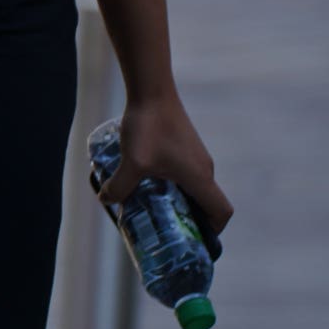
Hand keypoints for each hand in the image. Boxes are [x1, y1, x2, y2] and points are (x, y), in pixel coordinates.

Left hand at [103, 91, 232, 240]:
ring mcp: (195, 156)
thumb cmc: (148, 127)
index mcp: (200, 178)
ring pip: (192, 186)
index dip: (213, 230)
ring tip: (149, 206)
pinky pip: (183, 172)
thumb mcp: (132, 162)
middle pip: (206, 203)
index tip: (193, 238)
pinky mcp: (184, 145)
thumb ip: (120, 187)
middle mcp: (204, 169)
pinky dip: (170, 182)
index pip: (222, 212)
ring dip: (176, 199)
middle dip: (188, 218)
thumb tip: (107, 201)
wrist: (152, 91)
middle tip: (164, 228)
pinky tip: (144, 180)